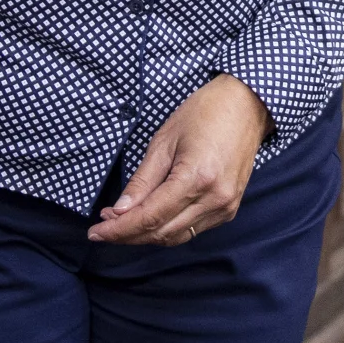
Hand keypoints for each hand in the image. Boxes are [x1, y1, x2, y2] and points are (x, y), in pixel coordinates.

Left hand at [90, 75, 272, 245]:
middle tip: (104, 227)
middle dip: (128, 234)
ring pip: (177, 236)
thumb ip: (142, 180)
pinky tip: (151, 219)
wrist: (247, 106)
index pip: (149, 217)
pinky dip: (168, 228)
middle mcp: (214, 199)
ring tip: (122, 223)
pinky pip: (193, 229)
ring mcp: (225, 206)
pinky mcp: (229, 208)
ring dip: (147, 235)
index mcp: (196, 178)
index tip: (96, 232)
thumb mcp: (164, 140)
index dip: (119, 229)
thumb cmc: (205, 113)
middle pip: (162, 232)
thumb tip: (119, 210)